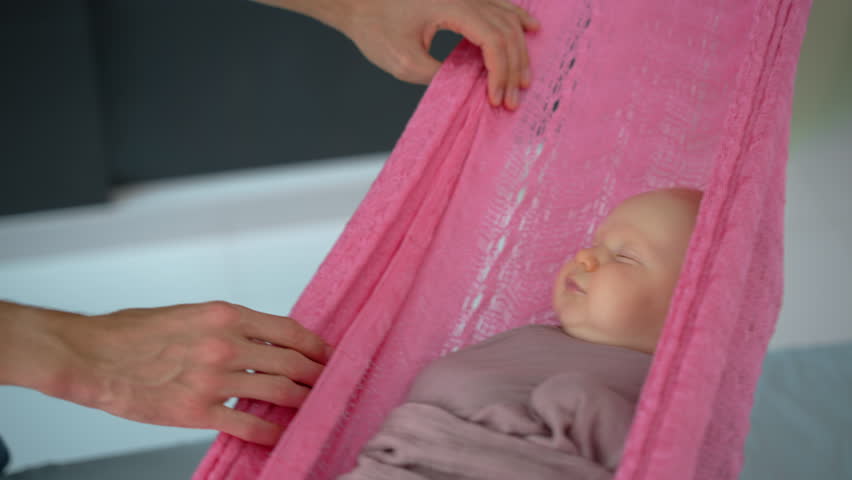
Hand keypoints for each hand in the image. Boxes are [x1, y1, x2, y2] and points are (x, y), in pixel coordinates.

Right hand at [52, 302, 331, 444]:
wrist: (92, 356)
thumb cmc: (133, 332)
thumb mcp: (190, 313)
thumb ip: (228, 326)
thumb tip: (260, 340)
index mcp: (225, 315)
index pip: (287, 329)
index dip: (313, 345)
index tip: (324, 354)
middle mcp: (225, 344)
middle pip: (290, 362)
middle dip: (316, 375)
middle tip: (327, 382)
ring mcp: (212, 379)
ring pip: (277, 392)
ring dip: (301, 401)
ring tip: (312, 405)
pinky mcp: (195, 411)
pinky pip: (247, 424)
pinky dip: (270, 432)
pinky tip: (279, 434)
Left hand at [336, 0, 539, 109]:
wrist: (358, 0)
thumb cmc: (375, 26)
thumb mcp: (405, 62)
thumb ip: (440, 75)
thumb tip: (469, 85)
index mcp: (453, 6)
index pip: (494, 41)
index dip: (501, 73)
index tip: (497, 99)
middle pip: (507, 32)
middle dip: (513, 69)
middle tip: (513, 99)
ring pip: (508, 19)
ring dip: (519, 51)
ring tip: (523, 79)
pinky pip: (500, 6)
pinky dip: (517, 20)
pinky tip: (530, 29)